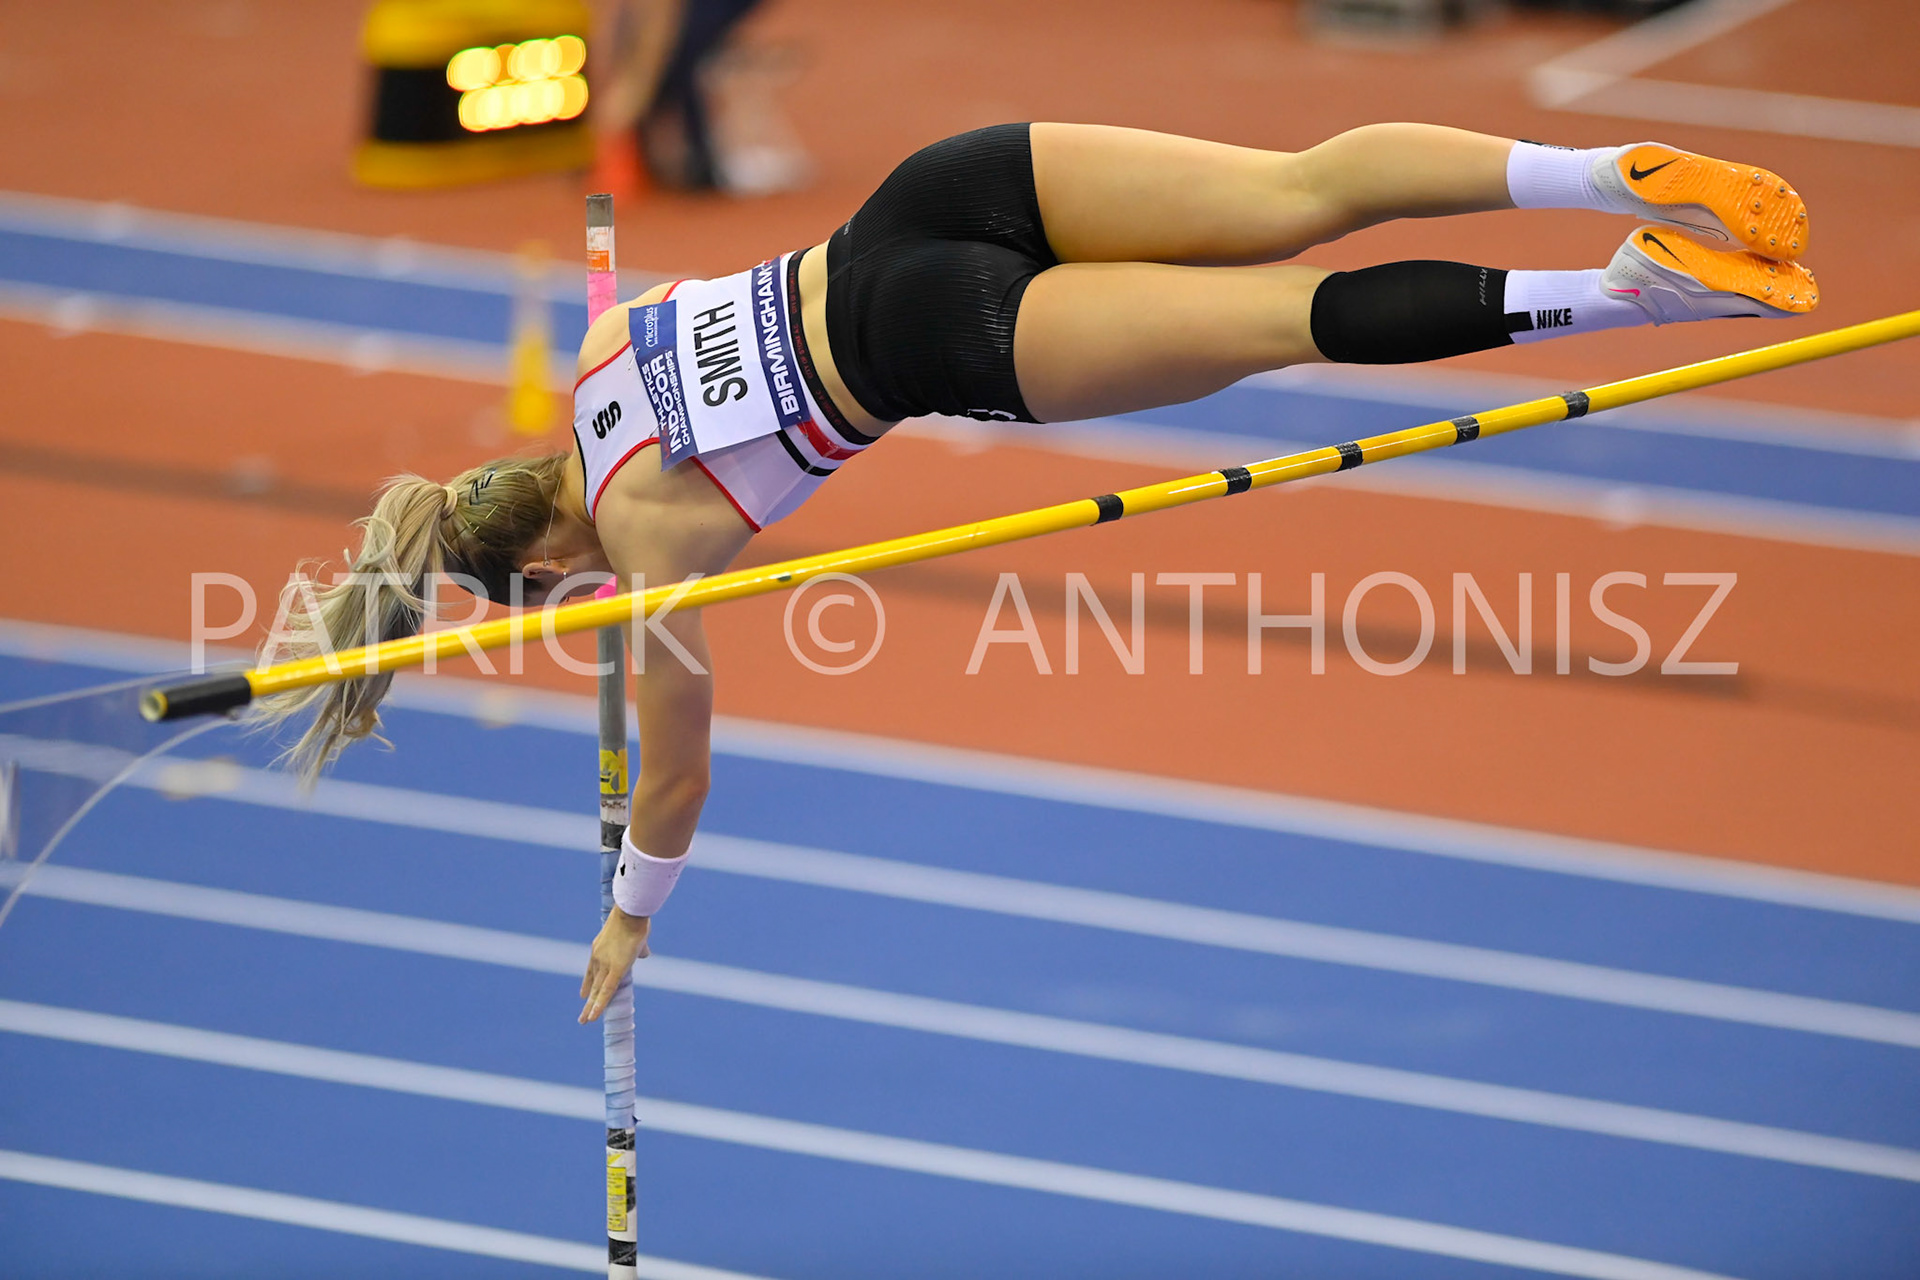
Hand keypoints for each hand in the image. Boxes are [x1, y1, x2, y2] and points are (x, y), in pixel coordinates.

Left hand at [579, 906, 650, 1022]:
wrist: (630, 914)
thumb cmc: (635, 920)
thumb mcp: (635, 936)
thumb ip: (639, 948)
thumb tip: (644, 954)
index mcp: (599, 950)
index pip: (592, 971)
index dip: (588, 984)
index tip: (584, 995)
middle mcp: (598, 959)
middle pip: (593, 984)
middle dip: (588, 1001)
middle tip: (582, 1017)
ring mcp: (605, 965)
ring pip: (597, 991)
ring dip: (590, 1008)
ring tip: (584, 1022)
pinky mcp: (615, 970)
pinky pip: (606, 991)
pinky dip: (599, 1005)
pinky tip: (593, 1017)